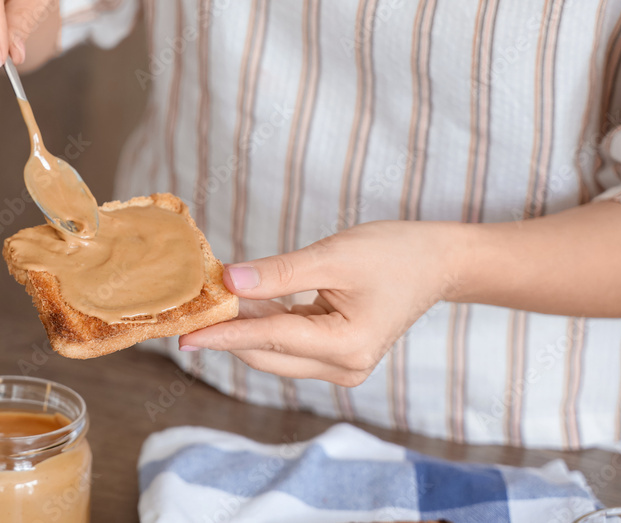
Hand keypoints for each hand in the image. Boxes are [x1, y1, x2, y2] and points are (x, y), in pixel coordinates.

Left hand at [179, 221, 467, 386]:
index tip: (184, 336)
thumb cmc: (393, 253)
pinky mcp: (338, 358)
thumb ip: (277, 273)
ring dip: (245, 328)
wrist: (436, 262)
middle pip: (267, 353)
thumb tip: (228, 282)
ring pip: (275, 352)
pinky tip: (244, 304)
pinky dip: (265, 326)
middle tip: (189, 310)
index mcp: (346, 347)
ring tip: (211, 302)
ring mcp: (343, 367)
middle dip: (228, 331)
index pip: (269, 340)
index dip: (223, 334)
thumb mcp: (331, 256)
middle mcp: (345, 368)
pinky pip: (289, 346)